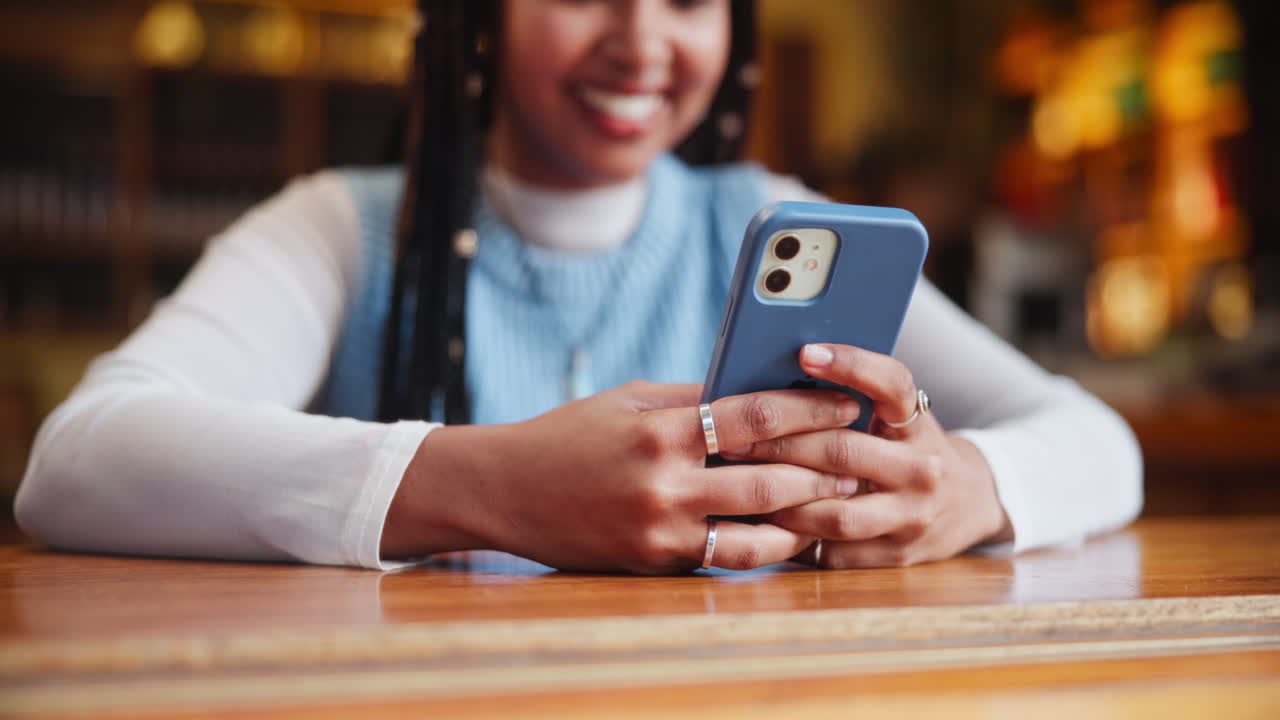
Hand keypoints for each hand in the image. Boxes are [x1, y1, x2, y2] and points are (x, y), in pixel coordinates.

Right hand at [383, 380, 861, 573]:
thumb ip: (691, 398)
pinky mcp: (654, 562)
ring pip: (756, 529)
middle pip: (769, 477)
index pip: (754, 416)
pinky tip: (791, 537)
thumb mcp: (628, 401)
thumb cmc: (568, 435)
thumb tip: (755, 389)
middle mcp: (664, 482)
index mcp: (661, 429)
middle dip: (822, 466)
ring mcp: (660, 529)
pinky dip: (763, 548)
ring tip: (838, 501)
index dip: (809, 407)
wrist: (504, 490)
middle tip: (859, 456)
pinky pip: (723, 556)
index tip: (847, 401)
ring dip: (805, 515)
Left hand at [723, 344, 1012, 567]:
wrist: (968, 503)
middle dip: (781, 444)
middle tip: (735, 438)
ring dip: (783, 498)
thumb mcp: (897, 417)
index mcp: (919, 425)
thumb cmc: (909, 448)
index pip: (892, 385)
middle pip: (843, 452)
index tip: (806, 352)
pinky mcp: (895, 556)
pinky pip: (833, 550)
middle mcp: (923, 470)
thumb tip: (773, 381)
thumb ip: (854, 402)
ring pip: (835, 512)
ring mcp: (911, 518)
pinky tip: (762, 520)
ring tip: (742, 481)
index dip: (851, 365)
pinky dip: (794, 535)